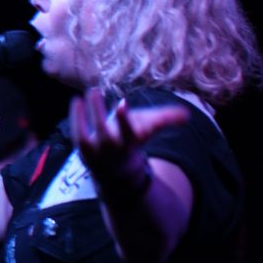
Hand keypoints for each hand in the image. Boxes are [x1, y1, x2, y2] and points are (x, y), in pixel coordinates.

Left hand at [69, 87, 188, 182]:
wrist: (117, 171)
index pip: (127, 134)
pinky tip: (76, 100)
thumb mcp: (149, 129)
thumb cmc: (133, 141)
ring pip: (86, 136)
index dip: (124, 120)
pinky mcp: (84, 149)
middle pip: (105, 135)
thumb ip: (167, 120)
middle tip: (94, 91)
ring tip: (86, 92)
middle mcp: (111, 149)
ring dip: (83, 115)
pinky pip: (77, 134)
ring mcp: (95, 151)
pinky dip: (76, 119)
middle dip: (98, 115)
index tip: (122, 104)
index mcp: (129, 143)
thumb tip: (187, 115)